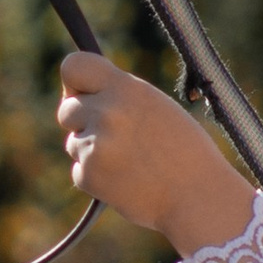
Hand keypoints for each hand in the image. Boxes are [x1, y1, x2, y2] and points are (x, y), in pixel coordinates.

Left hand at [57, 52, 255, 254]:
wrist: (197, 197)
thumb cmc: (184, 151)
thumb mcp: (157, 107)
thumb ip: (120, 96)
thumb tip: (81, 95)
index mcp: (126, 89)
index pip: (73, 66)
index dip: (74, 82)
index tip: (84, 94)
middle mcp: (106, 112)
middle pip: (66, 110)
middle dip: (82, 123)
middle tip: (114, 138)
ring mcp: (94, 145)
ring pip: (73, 142)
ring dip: (92, 151)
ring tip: (131, 162)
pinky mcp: (88, 175)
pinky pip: (79, 170)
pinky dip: (97, 178)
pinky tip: (127, 181)